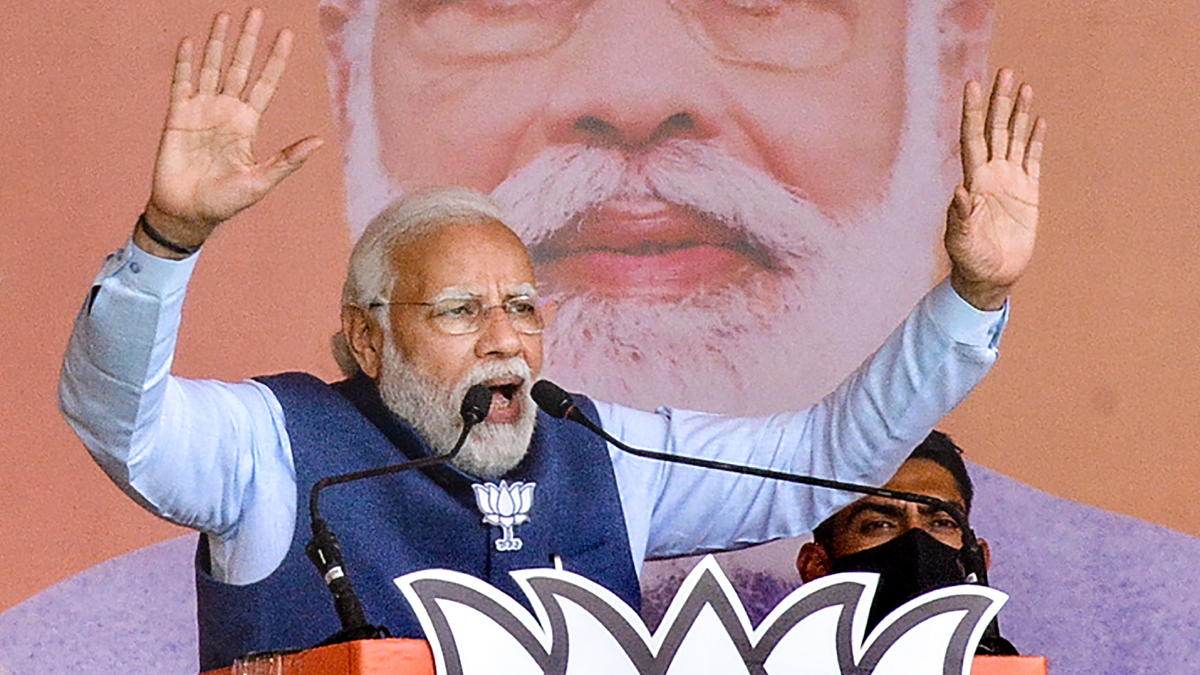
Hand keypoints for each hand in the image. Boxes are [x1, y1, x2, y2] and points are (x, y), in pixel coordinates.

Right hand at [137, 9, 322, 258]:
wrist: (188, 213)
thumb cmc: (226, 201)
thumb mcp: (261, 180)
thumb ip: (288, 160)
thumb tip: (319, 141)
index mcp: (249, 124)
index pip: (266, 83)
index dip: (275, 59)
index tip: (287, 34)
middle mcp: (227, 111)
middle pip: (240, 67)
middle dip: (248, 40)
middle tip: (256, 11)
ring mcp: (202, 111)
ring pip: (212, 68)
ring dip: (218, 43)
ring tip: (225, 15)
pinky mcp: (177, 117)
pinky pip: (181, 84)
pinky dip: (185, 63)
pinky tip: (190, 42)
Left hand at [945, 68, 1046, 310]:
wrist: (991, 277)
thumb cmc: (970, 262)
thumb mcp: (961, 242)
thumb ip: (960, 219)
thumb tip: (960, 192)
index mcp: (974, 181)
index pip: (972, 138)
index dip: (972, 112)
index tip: (972, 85)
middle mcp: (990, 175)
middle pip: (995, 129)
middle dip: (999, 101)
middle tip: (1005, 71)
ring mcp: (1010, 181)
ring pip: (1014, 138)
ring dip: (1018, 112)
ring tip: (1023, 84)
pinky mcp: (1028, 193)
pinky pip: (1032, 159)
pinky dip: (1035, 139)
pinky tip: (1038, 119)